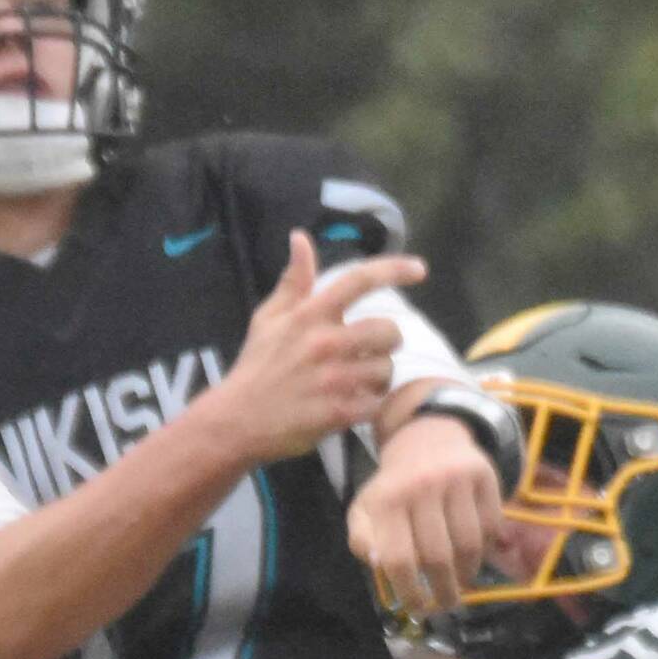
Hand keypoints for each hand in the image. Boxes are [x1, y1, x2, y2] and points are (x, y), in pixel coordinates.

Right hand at [215, 230, 426, 463]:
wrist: (237, 420)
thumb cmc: (257, 366)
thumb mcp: (269, 318)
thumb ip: (293, 280)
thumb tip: (301, 237)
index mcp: (309, 316)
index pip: (358, 281)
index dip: (394, 270)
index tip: (420, 269)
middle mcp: (324, 343)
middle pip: (387, 330)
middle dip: (387, 341)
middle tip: (372, 351)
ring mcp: (333, 379)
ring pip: (386, 369)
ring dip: (379, 377)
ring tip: (359, 381)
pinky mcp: (338, 412)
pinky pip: (377, 402)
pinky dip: (371, 404)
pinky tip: (354, 404)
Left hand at [349, 413, 504, 615]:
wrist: (427, 439)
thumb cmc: (395, 487)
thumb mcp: (366, 509)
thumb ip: (363, 540)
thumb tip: (378, 566)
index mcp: (386, 499)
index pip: (398, 558)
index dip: (409, 591)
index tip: (418, 607)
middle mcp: (421, 486)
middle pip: (437, 556)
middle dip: (444, 590)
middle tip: (447, 603)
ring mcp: (455, 479)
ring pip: (468, 544)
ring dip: (467, 573)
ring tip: (462, 582)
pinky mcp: (483, 475)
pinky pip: (490, 526)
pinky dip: (486, 548)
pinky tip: (474, 555)